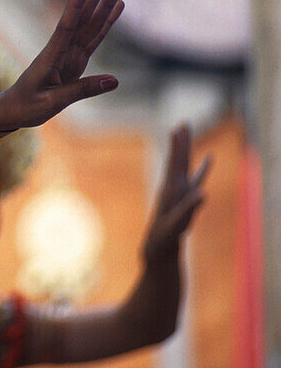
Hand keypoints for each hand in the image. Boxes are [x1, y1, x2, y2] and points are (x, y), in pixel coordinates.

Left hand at [0, 0, 123, 130]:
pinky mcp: (76, 60)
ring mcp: (69, 53)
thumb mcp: (52, 102)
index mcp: (51, 56)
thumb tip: (114, 80)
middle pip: (81, 17)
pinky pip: (94, 37)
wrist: (13, 110)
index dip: (76, 4)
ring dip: (103, 2)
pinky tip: (116, 7)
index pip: (66, 25)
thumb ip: (82, 90)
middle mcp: (61, 49)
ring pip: (90, 23)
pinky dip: (106, 23)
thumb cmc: (26, 106)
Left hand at [143, 124, 208, 261]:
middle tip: (183, 123)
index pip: (176, 162)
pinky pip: (197, 177)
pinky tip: (208, 158)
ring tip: (187, 133)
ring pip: (185, 165)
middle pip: (178, 159)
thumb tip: (202, 193)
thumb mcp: (177, 222)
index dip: (178, 145)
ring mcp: (180, 190)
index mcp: (172, 188)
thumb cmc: (167, 234)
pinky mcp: (187, 197)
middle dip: (181, 141)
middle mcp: (174, 186)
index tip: (179, 128)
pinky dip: (204, 167)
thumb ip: (189, 208)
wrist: (159, 244)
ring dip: (186, 149)